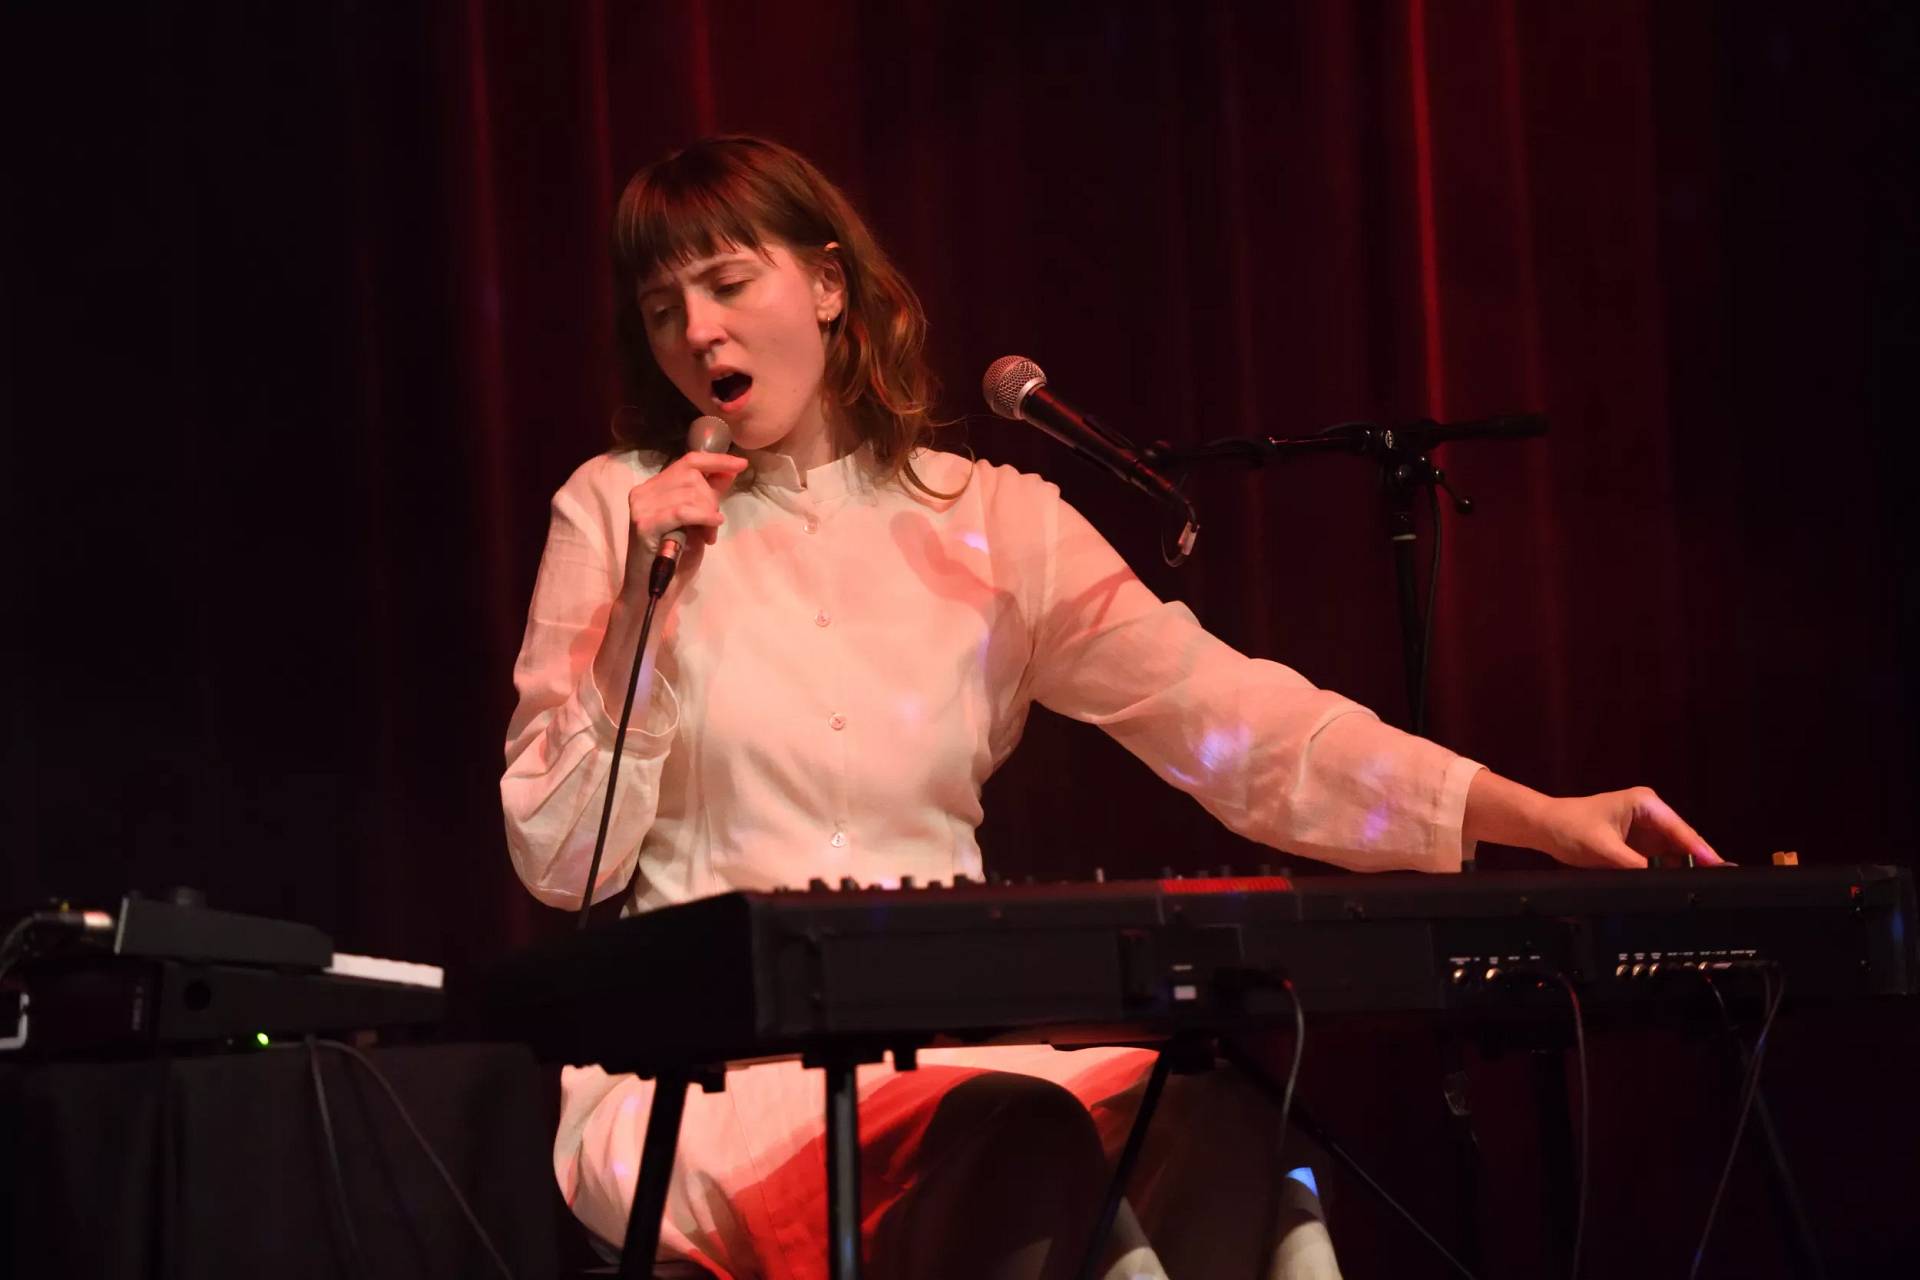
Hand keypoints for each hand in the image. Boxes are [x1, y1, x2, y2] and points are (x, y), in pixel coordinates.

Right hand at [627, 450, 748, 554]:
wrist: (651, 592)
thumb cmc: (675, 558)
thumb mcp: (697, 521)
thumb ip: (708, 496)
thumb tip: (729, 471)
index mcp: (653, 487)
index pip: (688, 461)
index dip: (716, 460)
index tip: (741, 464)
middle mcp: (643, 491)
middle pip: (691, 477)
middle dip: (712, 499)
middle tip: (714, 523)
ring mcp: (641, 507)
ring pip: (689, 494)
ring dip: (708, 514)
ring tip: (707, 534)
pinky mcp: (644, 524)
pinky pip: (682, 511)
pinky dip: (703, 516)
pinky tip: (712, 525)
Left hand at [1533, 787, 1724, 869]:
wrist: (1544, 827)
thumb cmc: (1569, 828)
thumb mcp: (1604, 851)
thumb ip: (1635, 868)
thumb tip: (1660, 884)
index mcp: (1646, 804)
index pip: (1682, 831)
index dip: (1703, 853)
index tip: (1722, 869)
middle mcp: (1652, 814)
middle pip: (1684, 843)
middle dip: (1699, 864)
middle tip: (1718, 887)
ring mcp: (1647, 830)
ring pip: (1675, 854)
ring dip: (1684, 871)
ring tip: (1702, 891)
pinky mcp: (1639, 845)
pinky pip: (1660, 861)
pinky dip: (1668, 874)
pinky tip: (1678, 888)